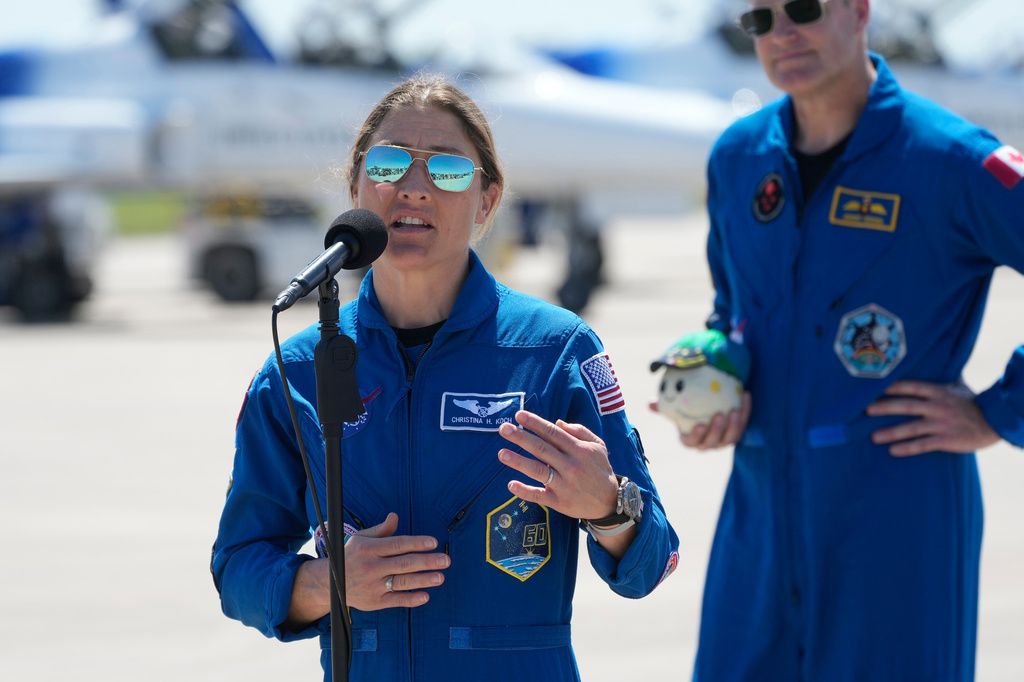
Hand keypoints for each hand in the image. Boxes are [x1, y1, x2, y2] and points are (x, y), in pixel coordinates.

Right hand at [339, 513, 449, 610]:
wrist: (329, 583)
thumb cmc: (351, 556)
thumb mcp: (361, 539)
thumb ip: (381, 530)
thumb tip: (395, 516)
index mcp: (369, 549)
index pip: (397, 544)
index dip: (416, 543)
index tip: (433, 542)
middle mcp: (371, 567)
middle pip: (403, 564)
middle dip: (426, 562)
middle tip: (445, 560)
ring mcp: (373, 586)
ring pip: (402, 582)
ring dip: (423, 580)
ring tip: (440, 577)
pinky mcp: (375, 602)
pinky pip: (396, 600)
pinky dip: (411, 599)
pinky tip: (425, 596)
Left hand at [497, 410, 616, 520]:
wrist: (610, 501)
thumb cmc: (600, 469)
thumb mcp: (598, 446)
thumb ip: (579, 431)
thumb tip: (557, 422)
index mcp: (579, 449)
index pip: (553, 433)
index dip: (535, 423)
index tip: (519, 415)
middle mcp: (570, 466)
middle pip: (541, 449)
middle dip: (521, 437)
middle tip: (503, 428)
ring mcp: (564, 485)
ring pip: (538, 471)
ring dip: (518, 461)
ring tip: (502, 454)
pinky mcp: (559, 502)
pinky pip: (539, 496)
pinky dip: (525, 491)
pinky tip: (511, 484)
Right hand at [648, 392, 751, 450]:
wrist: (708, 410)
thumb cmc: (687, 411)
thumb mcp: (676, 410)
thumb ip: (663, 408)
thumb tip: (649, 403)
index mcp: (691, 440)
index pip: (691, 442)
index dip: (696, 436)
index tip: (699, 425)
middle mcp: (708, 444)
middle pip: (713, 442)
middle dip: (717, 430)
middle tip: (720, 414)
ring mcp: (723, 441)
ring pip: (730, 437)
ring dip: (734, 426)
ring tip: (734, 411)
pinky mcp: (737, 433)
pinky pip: (743, 425)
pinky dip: (745, 412)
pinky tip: (745, 395)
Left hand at [867, 380, 999, 456]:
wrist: (995, 422)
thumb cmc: (973, 403)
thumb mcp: (958, 387)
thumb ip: (941, 378)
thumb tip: (932, 359)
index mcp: (939, 392)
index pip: (912, 386)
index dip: (893, 386)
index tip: (874, 387)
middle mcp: (938, 406)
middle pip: (906, 406)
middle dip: (885, 407)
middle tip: (866, 410)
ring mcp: (942, 424)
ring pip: (911, 428)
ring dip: (891, 432)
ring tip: (874, 437)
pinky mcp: (947, 440)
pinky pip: (923, 444)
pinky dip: (908, 448)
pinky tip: (893, 451)